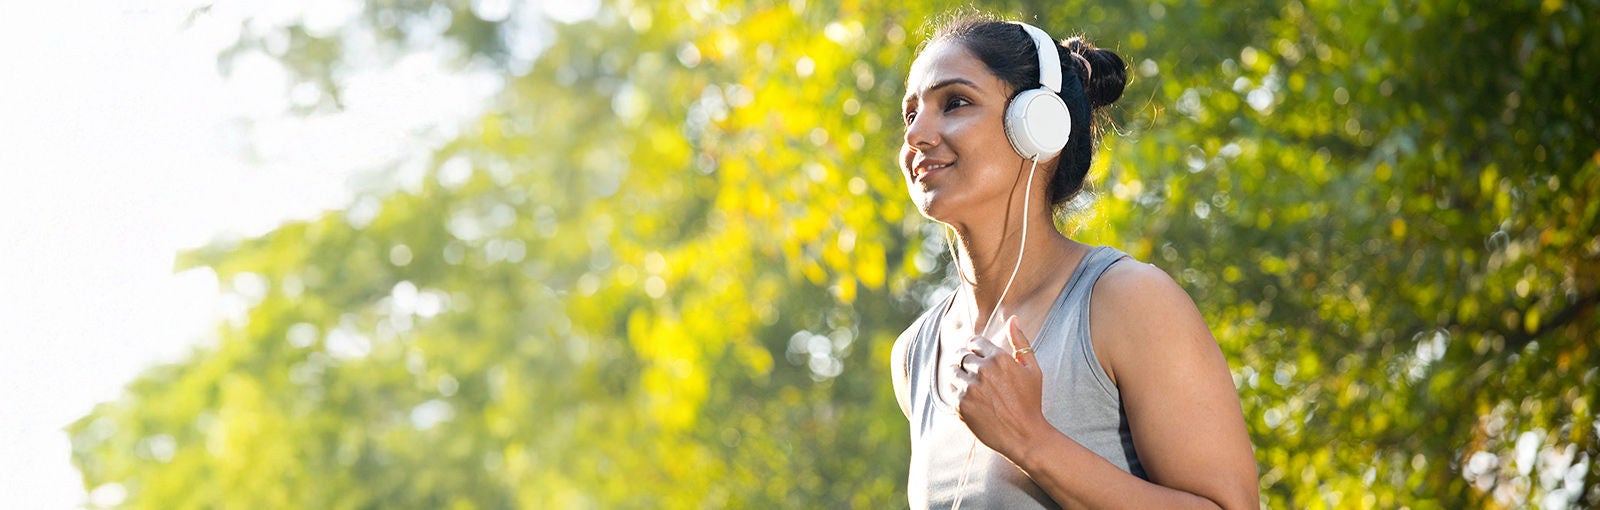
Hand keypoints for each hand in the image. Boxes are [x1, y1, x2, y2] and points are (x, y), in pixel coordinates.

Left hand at [949, 315, 1048, 458]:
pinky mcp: (961, 404)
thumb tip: (1014, 318)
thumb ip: (1021, 342)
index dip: (975, 347)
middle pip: (961, 355)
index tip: (977, 354)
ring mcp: (970, 388)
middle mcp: (982, 370)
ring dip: (958, 375)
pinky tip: (971, 399)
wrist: (1024, 436)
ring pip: (953, 372)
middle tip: (971, 370)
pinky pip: (952, 391)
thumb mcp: (1033, 370)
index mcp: (999, 358)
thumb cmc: (1031, 402)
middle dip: (965, 360)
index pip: (975, 341)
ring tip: (970, 384)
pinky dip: (958, 393)